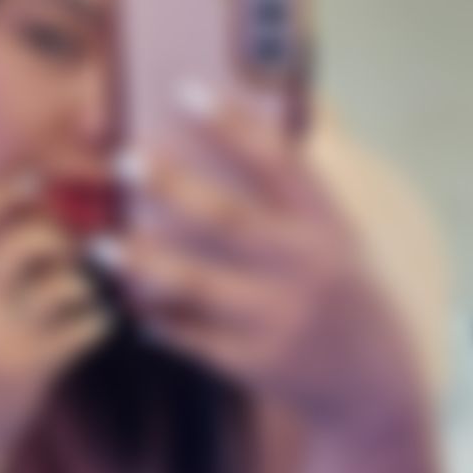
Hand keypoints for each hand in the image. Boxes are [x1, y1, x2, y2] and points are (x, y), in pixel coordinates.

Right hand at [0, 171, 114, 472]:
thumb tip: (21, 207)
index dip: (10, 192)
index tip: (37, 185)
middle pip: (30, 241)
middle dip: (62, 241)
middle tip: (73, 253)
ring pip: (65, 282)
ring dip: (84, 286)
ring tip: (82, 299)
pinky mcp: (27, 368)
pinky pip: (84, 326)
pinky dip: (98, 324)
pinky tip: (94, 329)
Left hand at [87, 87, 418, 423]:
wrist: (372, 382)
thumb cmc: (337, 290)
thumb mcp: (335, 237)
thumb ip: (290, 197)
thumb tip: (220, 139)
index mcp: (326, 224)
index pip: (278, 161)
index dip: (232, 124)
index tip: (185, 91)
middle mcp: (306, 268)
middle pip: (225, 218)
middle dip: (169, 186)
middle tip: (124, 160)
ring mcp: (280, 319)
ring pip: (194, 283)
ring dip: (141, 262)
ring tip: (99, 246)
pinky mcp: (256, 364)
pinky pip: (189, 336)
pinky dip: (154, 319)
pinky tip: (128, 302)